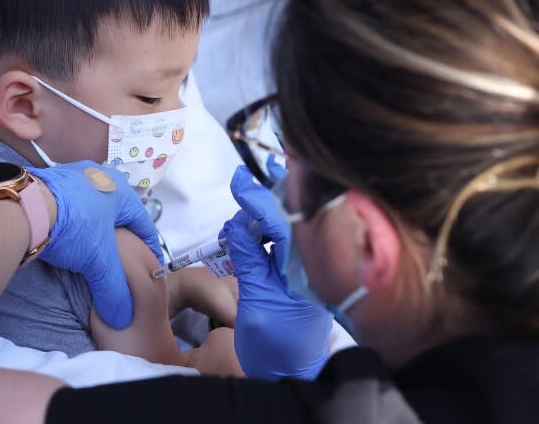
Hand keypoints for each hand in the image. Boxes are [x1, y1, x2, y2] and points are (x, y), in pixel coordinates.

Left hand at [30, 161, 160, 328]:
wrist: (24, 209)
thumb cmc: (73, 227)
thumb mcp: (99, 263)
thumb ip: (114, 289)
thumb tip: (121, 316)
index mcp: (121, 190)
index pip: (144, 224)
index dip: (149, 248)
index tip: (150, 265)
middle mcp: (100, 176)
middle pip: (118, 215)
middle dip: (121, 239)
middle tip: (121, 261)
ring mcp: (73, 176)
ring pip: (93, 209)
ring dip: (95, 230)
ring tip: (93, 252)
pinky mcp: (50, 181)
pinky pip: (71, 206)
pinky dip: (74, 223)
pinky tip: (68, 239)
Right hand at [221, 165, 332, 380]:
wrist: (291, 374)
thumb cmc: (276, 345)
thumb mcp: (257, 301)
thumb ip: (249, 261)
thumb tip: (237, 224)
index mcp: (310, 271)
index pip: (286, 224)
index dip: (260, 200)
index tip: (239, 180)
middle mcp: (316, 264)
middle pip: (294, 215)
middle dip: (268, 195)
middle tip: (243, 180)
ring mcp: (312, 267)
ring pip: (289, 224)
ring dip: (263, 212)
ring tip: (239, 213)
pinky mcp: (304, 271)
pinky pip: (286, 239)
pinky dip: (265, 229)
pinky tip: (247, 229)